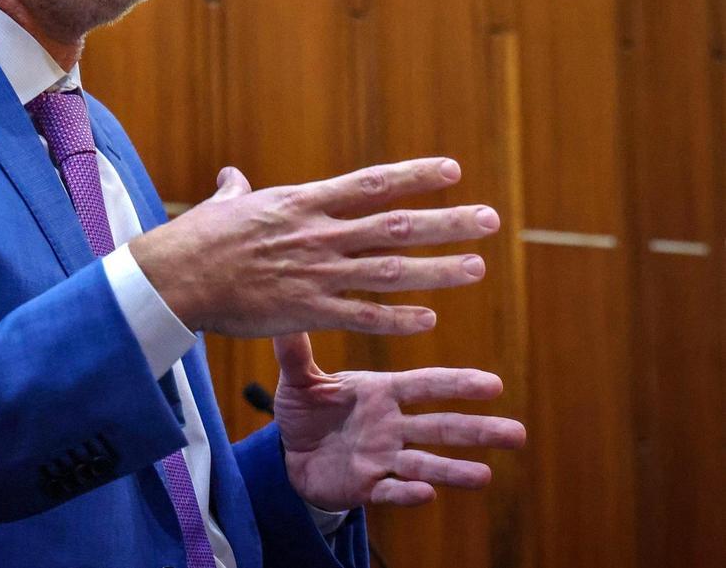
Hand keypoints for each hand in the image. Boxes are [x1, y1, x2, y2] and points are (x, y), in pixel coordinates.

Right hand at [130, 157, 498, 335]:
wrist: (176, 277)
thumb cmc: (196, 238)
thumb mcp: (223, 206)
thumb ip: (236, 190)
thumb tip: (231, 175)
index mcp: (302, 203)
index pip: (371, 184)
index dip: (414, 177)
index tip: (452, 172)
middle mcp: (318, 234)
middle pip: (396, 225)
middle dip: (447, 222)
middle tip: (489, 220)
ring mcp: (316, 273)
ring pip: (390, 270)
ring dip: (438, 270)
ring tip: (477, 267)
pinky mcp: (306, 310)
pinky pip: (362, 316)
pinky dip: (396, 319)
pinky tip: (428, 320)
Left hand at [272, 332, 525, 509]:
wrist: (288, 451)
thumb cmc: (304, 408)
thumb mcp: (298, 378)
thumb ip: (297, 352)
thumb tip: (289, 312)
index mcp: (381, 392)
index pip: (425, 386)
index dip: (457, 384)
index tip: (494, 384)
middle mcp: (391, 425)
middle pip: (440, 427)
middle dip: (478, 430)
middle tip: (517, 433)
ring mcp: (382, 457)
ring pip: (425, 463)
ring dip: (455, 470)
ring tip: (486, 476)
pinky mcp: (366, 486)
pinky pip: (390, 490)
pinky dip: (407, 492)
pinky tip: (427, 494)